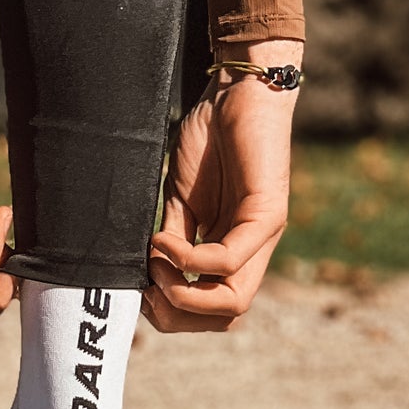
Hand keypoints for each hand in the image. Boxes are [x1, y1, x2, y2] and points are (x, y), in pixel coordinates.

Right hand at [146, 42, 300, 332]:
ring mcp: (263, 236)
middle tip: (145, 289)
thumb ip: (173, 237)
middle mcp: (252, 251)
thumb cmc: (210, 139)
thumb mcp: (180, 199)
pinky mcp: (267, 214)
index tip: (141, 289)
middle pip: (226, 316)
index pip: (214, 308)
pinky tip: (162, 239)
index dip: (175, 312)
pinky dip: (189, 259)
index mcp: (231, 249)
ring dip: (184, 293)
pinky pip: (228, 258)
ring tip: (154, 266)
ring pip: (233, 301)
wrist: (238, 92)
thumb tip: (148, 275)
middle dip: (178, 315)